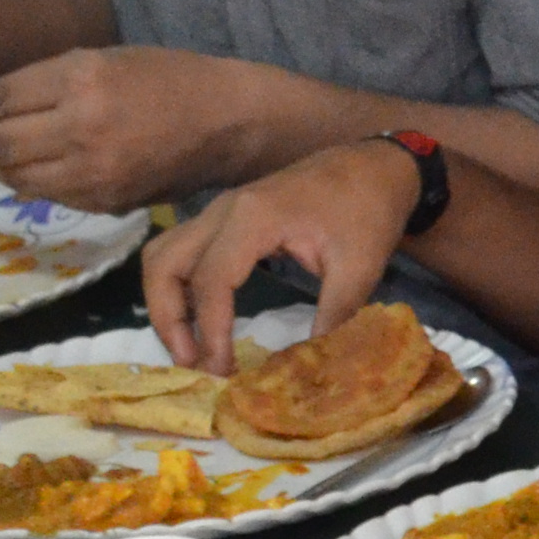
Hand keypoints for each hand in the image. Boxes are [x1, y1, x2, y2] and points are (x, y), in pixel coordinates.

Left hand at [0, 46, 244, 212]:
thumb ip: (43, 84)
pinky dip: (28, 183)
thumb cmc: (163, 78)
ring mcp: (95, 170)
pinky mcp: (106, 200)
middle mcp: (83, 127)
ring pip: (17, 177)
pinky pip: (48, 195)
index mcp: (81, 79)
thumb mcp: (100, 59)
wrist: (226, 122)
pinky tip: (23, 171)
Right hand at [146, 138, 419, 369]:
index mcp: (254, 218)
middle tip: (190, 363)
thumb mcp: (360, 266)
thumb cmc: (367, 211)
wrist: (374, 167)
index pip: (211, 280)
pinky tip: (197, 320)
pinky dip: (177, 287)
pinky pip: (180, 252)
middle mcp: (223, 211)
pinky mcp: (224, 218)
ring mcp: (219, 211)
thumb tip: (310, 367)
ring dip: (165, 303)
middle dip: (168, 318)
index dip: (210, 329)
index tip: (221, 371)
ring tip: (188, 348)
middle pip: (164, 264)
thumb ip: (334, 314)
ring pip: (163, 256)